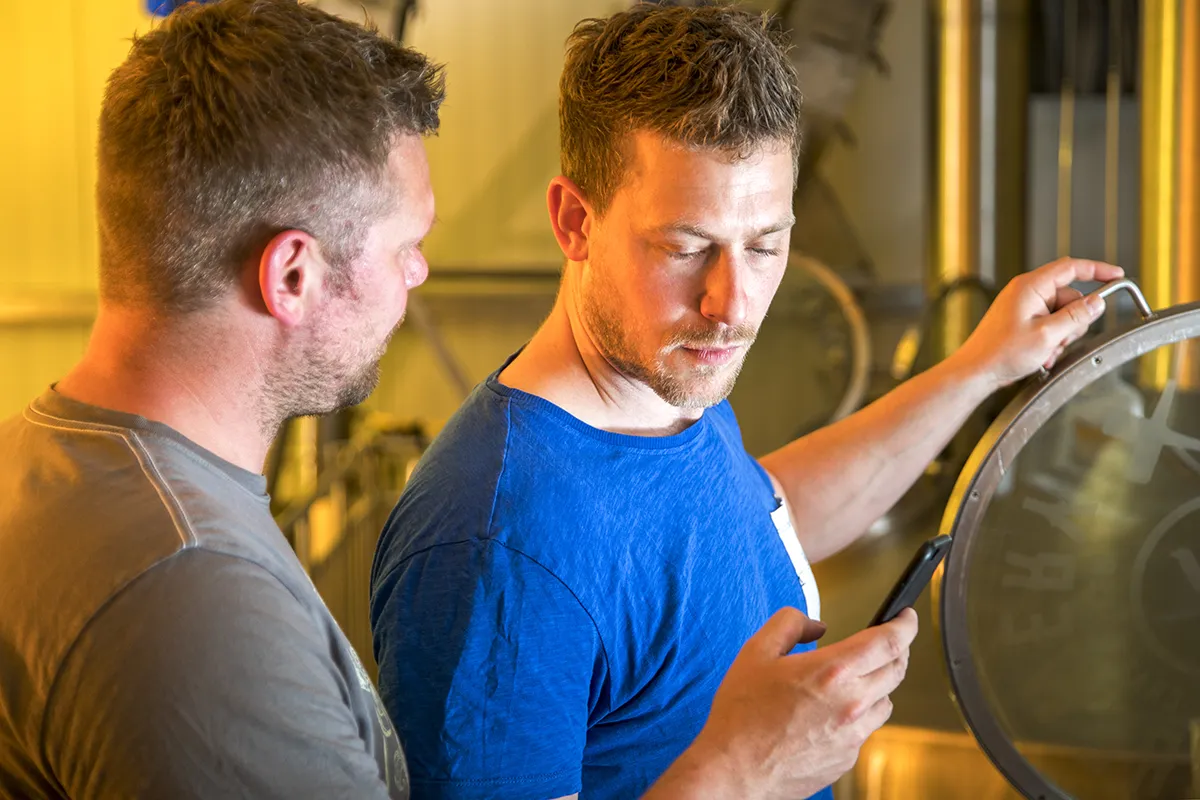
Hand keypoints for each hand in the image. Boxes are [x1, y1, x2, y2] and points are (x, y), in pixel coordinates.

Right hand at [647, 607, 917, 799]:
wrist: (734, 769)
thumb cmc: (741, 715)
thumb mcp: (756, 652)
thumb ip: (790, 624)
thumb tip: (816, 626)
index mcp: (832, 671)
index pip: (889, 642)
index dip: (904, 624)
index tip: (905, 617)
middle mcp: (851, 703)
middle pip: (896, 670)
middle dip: (895, 651)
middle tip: (882, 643)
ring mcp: (852, 734)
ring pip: (886, 702)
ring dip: (877, 686)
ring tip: (850, 682)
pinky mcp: (847, 758)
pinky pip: (866, 730)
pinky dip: (857, 716)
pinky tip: (830, 714)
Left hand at [953, 258, 1124, 389]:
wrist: (977, 371)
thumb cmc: (1000, 352)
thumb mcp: (1048, 335)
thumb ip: (1076, 316)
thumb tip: (1097, 302)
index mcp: (1031, 286)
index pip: (1071, 268)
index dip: (1097, 270)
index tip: (1117, 275)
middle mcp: (1027, 292)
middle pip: (1070, 297)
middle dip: (1073, 322)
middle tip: (1061, 340)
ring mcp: (1024, 307)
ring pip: (1062, 316)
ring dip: (1061, 336)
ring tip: (1045, 351)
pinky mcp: (1022, 321)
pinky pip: (1049, 326)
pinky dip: (1051, 341)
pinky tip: (1041, 356)